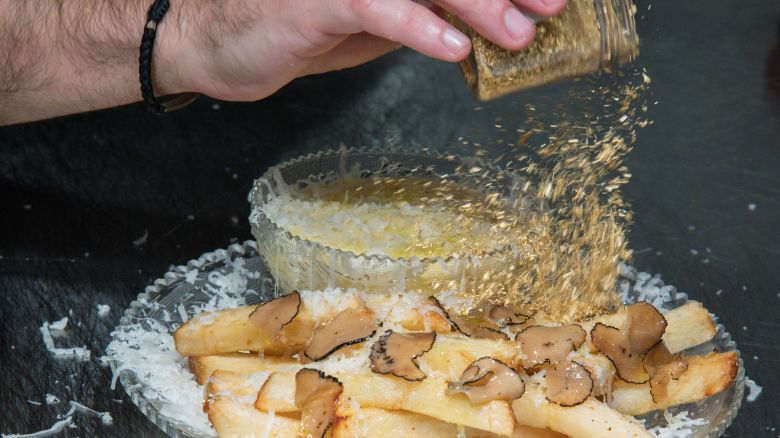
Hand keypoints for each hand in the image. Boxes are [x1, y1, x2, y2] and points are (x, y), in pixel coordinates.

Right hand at [165, 0, 567, 100]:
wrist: (221, 41)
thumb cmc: (302, 27)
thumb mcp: (379, 18)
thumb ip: (429, 10)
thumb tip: (492, 18)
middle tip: (551, 6)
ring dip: (474, 4)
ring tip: (516, 34)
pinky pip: (374, 6)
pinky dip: (416, 25)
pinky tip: (452, 48)